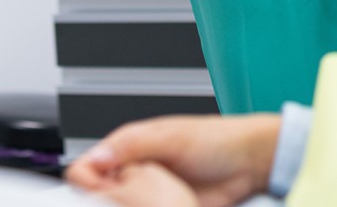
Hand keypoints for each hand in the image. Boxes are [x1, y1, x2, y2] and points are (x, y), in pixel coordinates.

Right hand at [66, 114, 279, 206]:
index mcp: (128, 147)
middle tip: (134, 197)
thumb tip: (96, 156)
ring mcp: (149, 197)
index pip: (88, 167)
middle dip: (110, 200)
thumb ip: (132, 145)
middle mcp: (134, 173)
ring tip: (158, 202)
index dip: (86, 180)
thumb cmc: (216, 139)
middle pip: (100, 196)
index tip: (95, 189)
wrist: (250, 164)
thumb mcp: (172, 137)